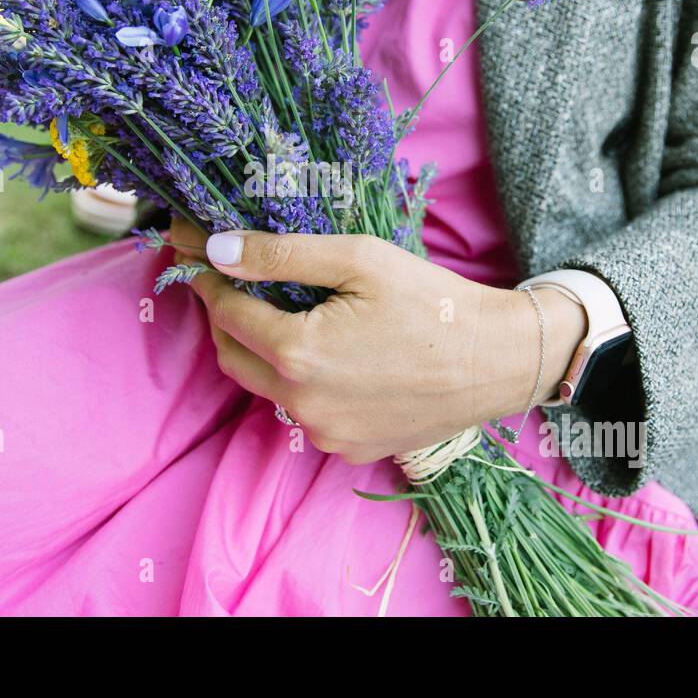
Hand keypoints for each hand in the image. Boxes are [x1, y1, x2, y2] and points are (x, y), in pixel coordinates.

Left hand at [168, 219, 586, 463]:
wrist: (501, 361)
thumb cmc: (434, 301)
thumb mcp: (359, 259)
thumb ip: (281, 255)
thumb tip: (216, 249)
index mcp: (298, 354)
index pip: (225, 312)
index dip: (208, 278)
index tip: (196, 250)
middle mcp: (302, 404)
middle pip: (233, 354)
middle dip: (225, 315)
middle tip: (234, 279)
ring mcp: (324, 433)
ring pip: (264, 386)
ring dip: (260, 349)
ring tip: (283, 311)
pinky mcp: (347, 448)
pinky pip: (302, 412)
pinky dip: (298, 381)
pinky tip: (328, 352)